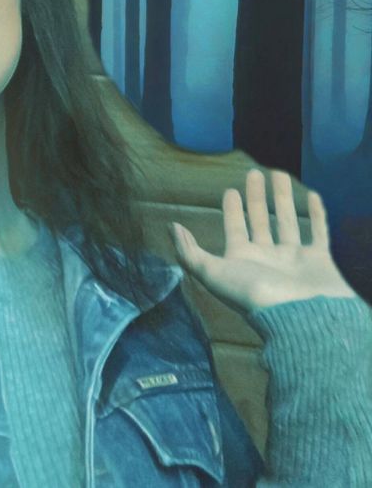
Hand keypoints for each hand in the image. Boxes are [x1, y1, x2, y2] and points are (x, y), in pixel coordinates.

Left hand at [171, 169, 355, 313]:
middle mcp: (268, 260)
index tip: (230, 191)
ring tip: (279, 173)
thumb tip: (171, 227)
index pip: (235, 230)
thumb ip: (190, 252)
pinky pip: (319, 231)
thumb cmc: (256, 296)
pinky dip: (317, 214)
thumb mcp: (213, 274)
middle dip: (255, 198)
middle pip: (260, 222)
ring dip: (282, 199)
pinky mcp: (320, 260)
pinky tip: (311, 195)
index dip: (231, 211)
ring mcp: (295, 260)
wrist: (303, 317)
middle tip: (254, 173)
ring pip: (287, 222)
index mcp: (243, 261)